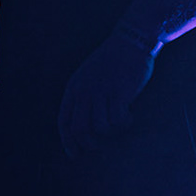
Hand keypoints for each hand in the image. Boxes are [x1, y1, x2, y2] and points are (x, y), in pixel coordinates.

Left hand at [57, 26, 157, 157]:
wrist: (131, 40)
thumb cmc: (112, 59)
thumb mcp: (88, 75)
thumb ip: (83, 95)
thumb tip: (85, 124)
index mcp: (73, 88)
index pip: (64, 122)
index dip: (68, 142)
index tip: (75, 155)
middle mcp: (84, 91)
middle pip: (79, 129)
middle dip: (89, 144)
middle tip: (101, 146)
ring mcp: (101, 91)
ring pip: (100, 127)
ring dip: (111, 133)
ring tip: (121, 123)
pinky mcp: (119, 92)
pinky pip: (118, 120)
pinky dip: (124, 123)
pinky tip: (130, 117)